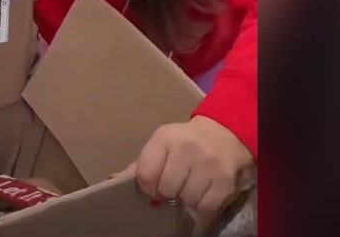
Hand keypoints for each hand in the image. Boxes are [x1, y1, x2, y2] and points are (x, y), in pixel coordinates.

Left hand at [118, 116, 254, 216]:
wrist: (224, 133)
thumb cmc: (184, 142)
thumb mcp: (161, 145)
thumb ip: (141, 165)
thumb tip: (113, 181)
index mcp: (165, 137)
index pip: (145, 174)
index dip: (147, 186)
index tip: (154, 185)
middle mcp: (187, 148)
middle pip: (166, 189)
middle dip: (168, 192)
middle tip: (175, 185)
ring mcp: (209, 164)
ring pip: (187, 199)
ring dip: (186, 198)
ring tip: (189, 186)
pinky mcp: (225, 180)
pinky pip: (206, 205)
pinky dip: (202, 204)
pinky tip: (202, 191)